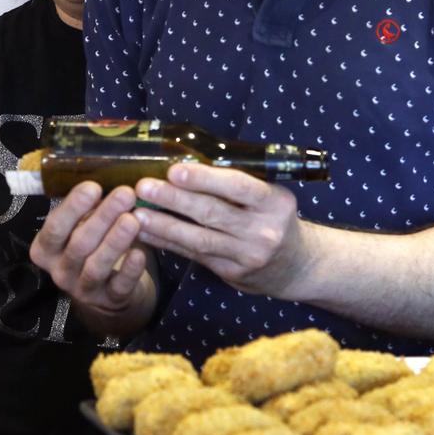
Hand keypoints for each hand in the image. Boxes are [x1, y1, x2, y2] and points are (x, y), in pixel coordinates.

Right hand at [30, 182, 152, 322]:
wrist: (106, 290)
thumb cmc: (91, 245)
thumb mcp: (80, 226)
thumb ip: (85, 209)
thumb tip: (106, 177)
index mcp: (46, 248)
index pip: (54, 228)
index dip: (73, 207)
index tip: (93, 186)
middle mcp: (60, 271)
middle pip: (79, 244)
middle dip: (102, 218)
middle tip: (125, 193)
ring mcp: (83, 289)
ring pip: (96, 266)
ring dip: (115, 241)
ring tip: (132, 219)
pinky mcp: (109, 301)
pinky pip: (118, 286)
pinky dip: (130, 270)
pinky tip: (141, 252)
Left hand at [128, 162, 309, 299]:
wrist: (297, 265)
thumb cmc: (273, 218)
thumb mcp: (269, 196)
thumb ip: (237, 184)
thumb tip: (186, 161)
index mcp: (274, 202)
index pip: (238, 187)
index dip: (205, 179)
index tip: (174, 170)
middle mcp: (263, 229)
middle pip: (213, 213)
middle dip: (174, 199)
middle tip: (143, 187)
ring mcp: (248, 255)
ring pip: (199, 239)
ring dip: (164, 225)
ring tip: (136, 213)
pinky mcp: (233, 273)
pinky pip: (195, 255)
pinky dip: (168, 243)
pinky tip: (146, 233)